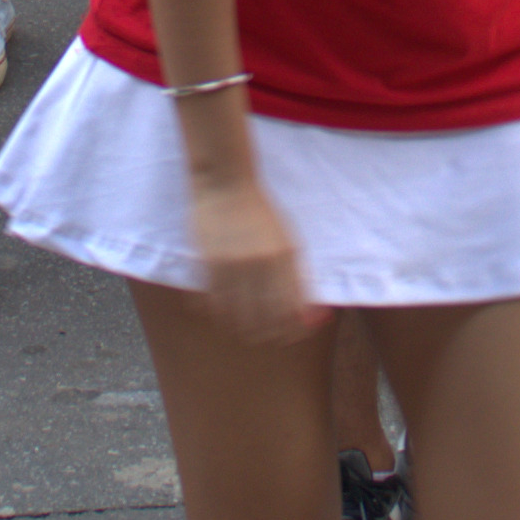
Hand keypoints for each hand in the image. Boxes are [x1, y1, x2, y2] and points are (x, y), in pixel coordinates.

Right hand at [184, 170, 321, 344]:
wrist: (226, 182)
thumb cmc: (262, 214)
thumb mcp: (289, 242)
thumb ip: (299, 281)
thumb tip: (313, 319)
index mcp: (285, 257)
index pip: (292, 311)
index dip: (291, 331)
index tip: (288, 336)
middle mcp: (260, 262)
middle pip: (263, 320)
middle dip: (265, 334)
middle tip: (263, 335)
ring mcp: (231, 263)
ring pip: (235, 317)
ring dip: (238, 328)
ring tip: (240, 326)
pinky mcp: (207, 262)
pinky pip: (210, 303)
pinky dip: (215, 313)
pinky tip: (219, 309)